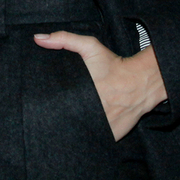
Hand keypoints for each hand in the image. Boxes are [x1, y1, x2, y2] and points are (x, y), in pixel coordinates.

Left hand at [33, 31, 168, 139]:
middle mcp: (89, 112)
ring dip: (73, 131)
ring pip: (79, 133)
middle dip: (59, 119)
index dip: (47, 108)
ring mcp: (101, 126)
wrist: (141, 81)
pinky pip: (95, 140)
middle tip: (53, 117)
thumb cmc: (114, 65)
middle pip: (66, 120)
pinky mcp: (111, 135)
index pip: (55, 106)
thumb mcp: (90, 46)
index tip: (42, 107)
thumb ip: (64, 39)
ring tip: (66, 128)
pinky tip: (84, 134)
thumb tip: (38, 38)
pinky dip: (89, 138)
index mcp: (79, 93)